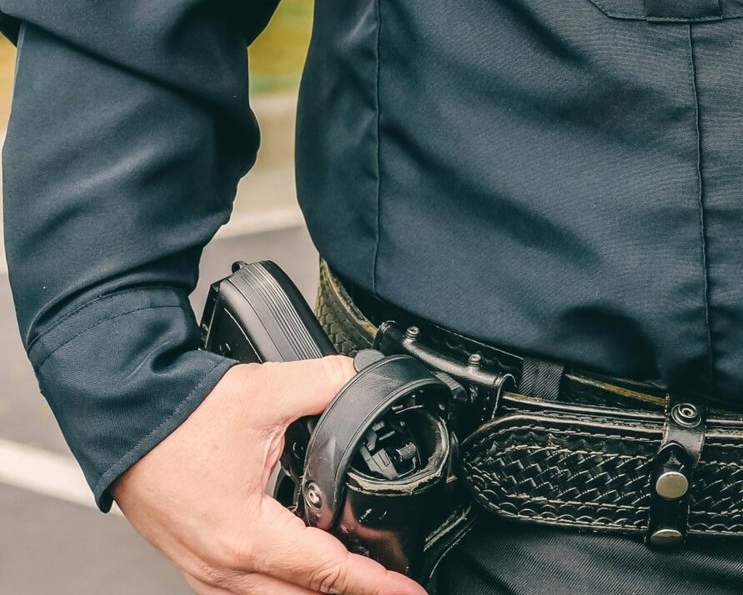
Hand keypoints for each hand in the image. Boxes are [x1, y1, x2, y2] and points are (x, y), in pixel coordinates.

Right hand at [113, 354, 425, 594]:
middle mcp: (224, 567)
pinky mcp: (194, 560)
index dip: (374, 583)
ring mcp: (205, 569)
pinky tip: (297, 571)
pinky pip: (244, 592)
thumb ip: (325, 384)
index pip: (326, 572)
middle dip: (350, 593)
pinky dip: (279, 587)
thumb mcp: (265, 391)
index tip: (407, 590)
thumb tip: (363, 380)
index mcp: (246, 537)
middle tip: (391, 584)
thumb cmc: (177, 416)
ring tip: (353, 579)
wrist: (124, 417)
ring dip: (313, 592)